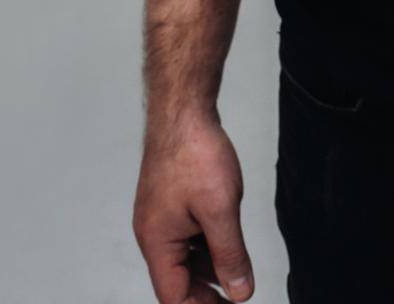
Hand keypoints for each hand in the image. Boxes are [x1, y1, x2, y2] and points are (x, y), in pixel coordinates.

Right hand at [133, 111, 253, 303]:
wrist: (183, 109)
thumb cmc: (194, 152)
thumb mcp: (221, 210)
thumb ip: (230, 256)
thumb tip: (240, 292)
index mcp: (157, 242)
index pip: (174, 295)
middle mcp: (153, 232)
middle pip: (177, 279)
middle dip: (206, 292)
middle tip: (237, 294)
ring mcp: (160, 215)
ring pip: (184, 256)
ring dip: (208, 268)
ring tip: (236, 274)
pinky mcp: (170, 200)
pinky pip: (186, 234)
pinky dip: (205, 244)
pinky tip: (226, 243)